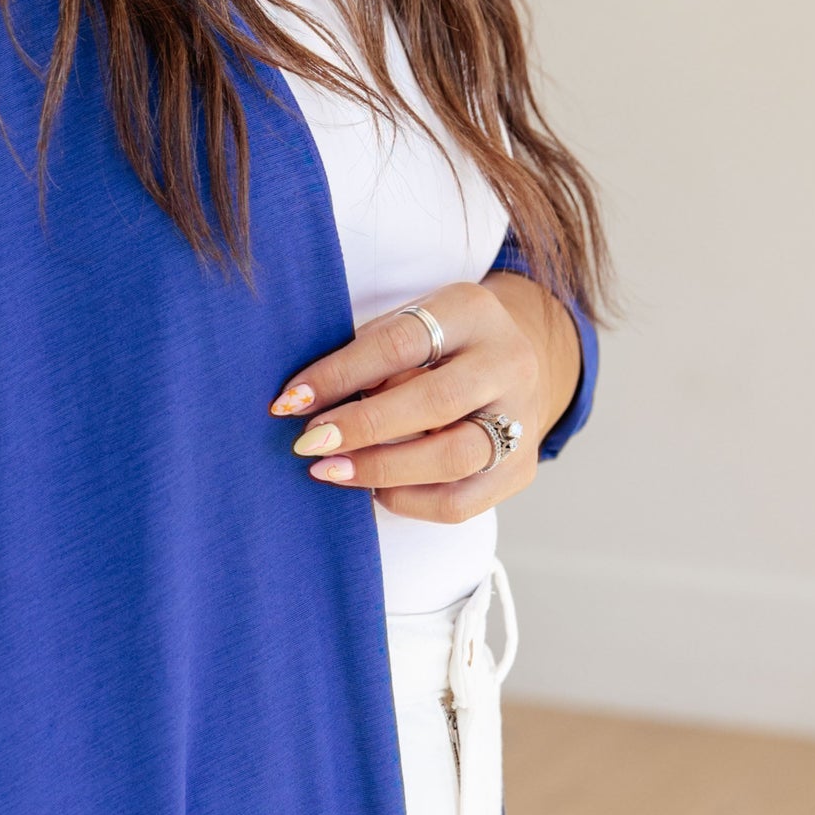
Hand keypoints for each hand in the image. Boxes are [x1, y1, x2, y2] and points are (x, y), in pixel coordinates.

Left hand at [270, 273, 580, 523]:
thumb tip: (301, 403)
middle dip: (364, 426)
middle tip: (309, 442)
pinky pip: (461, 503)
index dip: (341, 374)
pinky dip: (409, 501)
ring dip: (382, 469)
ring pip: (455, 457)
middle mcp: (508, 362)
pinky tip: (373, 490)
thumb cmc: (434, 346)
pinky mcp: (520, 471)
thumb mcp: (406, 324)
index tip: (291, 400)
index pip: (401, 342)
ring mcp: (523, 419)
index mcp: (472, 311)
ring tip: (330, 471)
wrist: (510, 364)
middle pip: (438, 401)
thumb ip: (365, 355)